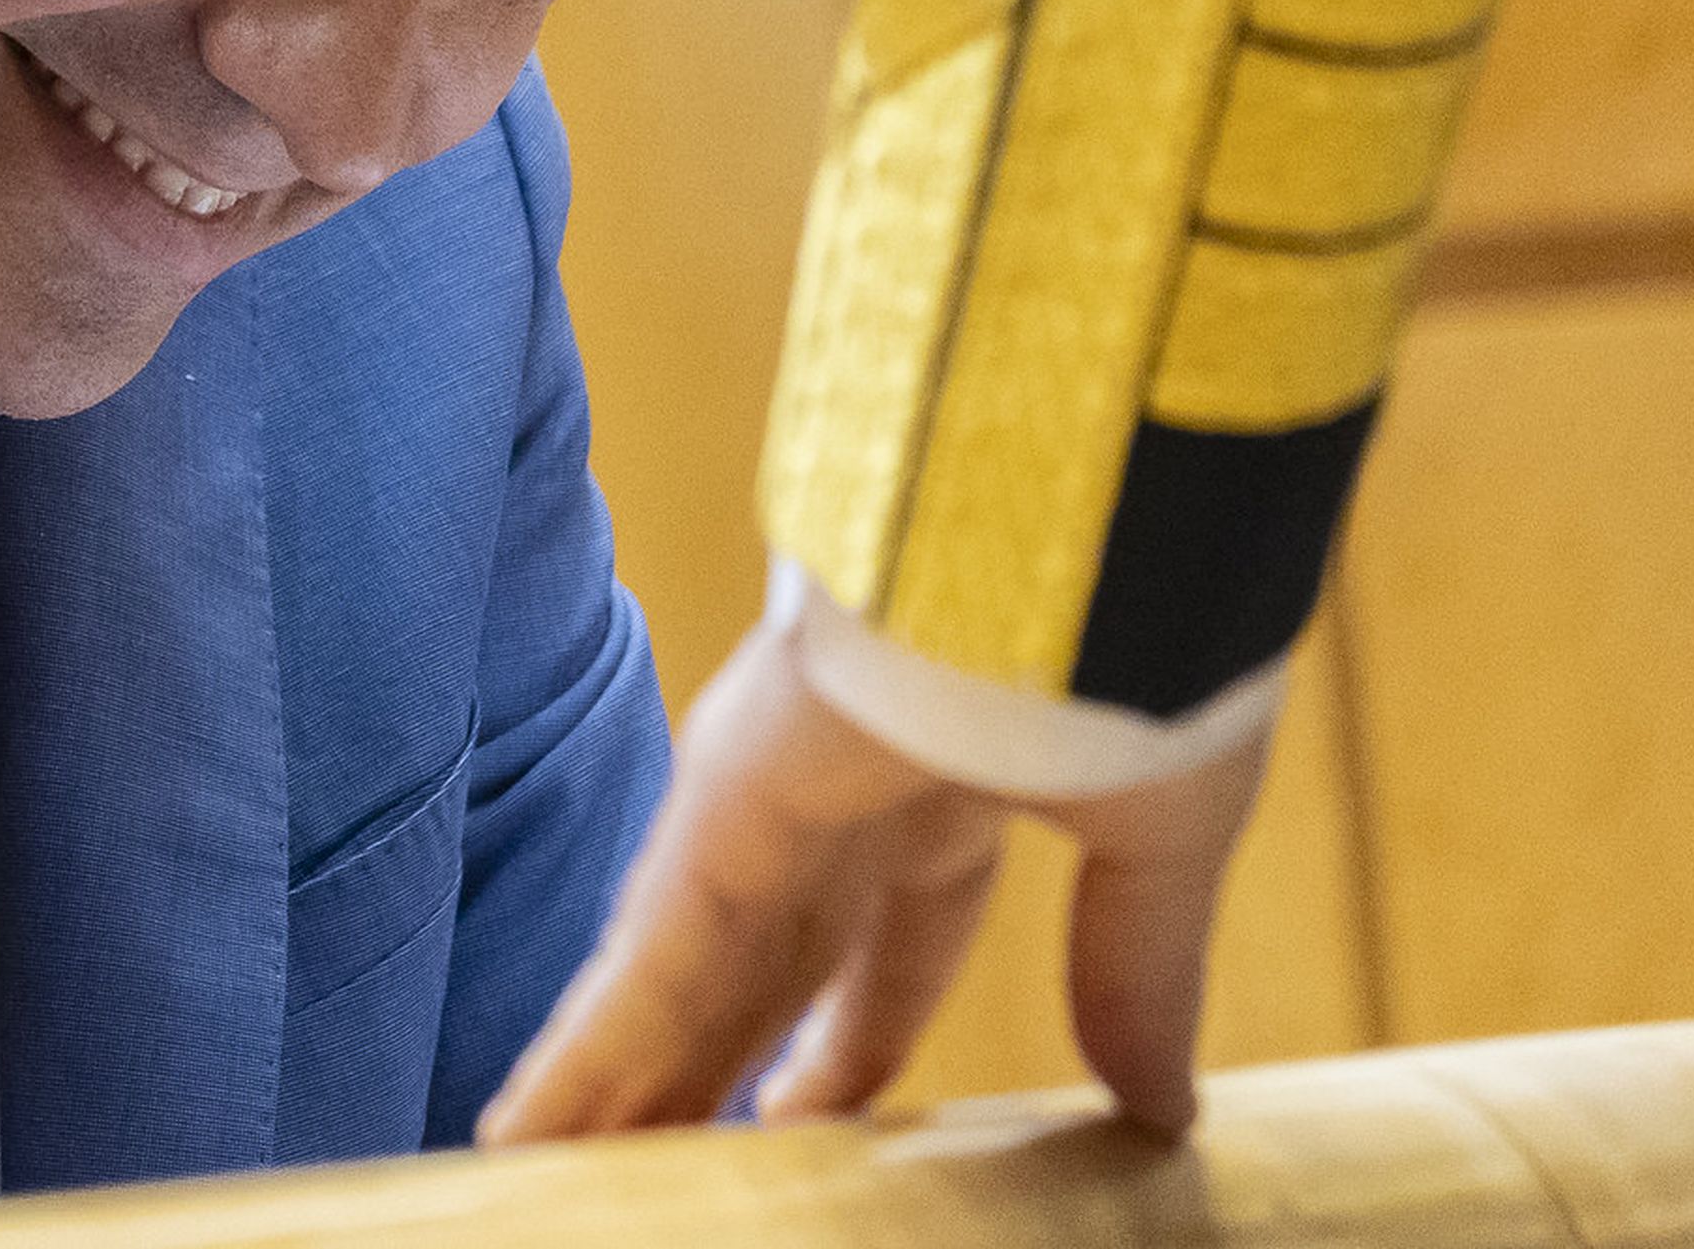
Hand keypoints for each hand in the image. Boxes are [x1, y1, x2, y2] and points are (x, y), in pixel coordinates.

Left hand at [480, 615, 1268, 1143]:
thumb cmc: (1149, 635)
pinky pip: (642, 963)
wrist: (1095, 522)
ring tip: (548, 1171)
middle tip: (646, 1166)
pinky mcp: (722, 804)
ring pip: (677, 980)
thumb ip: (1140, 970)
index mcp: (953, 793)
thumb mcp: (1159, 838)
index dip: (848, 1046)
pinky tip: (529, 1132)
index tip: (813, 1125)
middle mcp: (841, 798)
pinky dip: (585, 1056)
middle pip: (752, 979)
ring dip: (619, 1083)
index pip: (886, 956)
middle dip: (704, 1077)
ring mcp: (768, 798)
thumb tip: (1165, 1105)